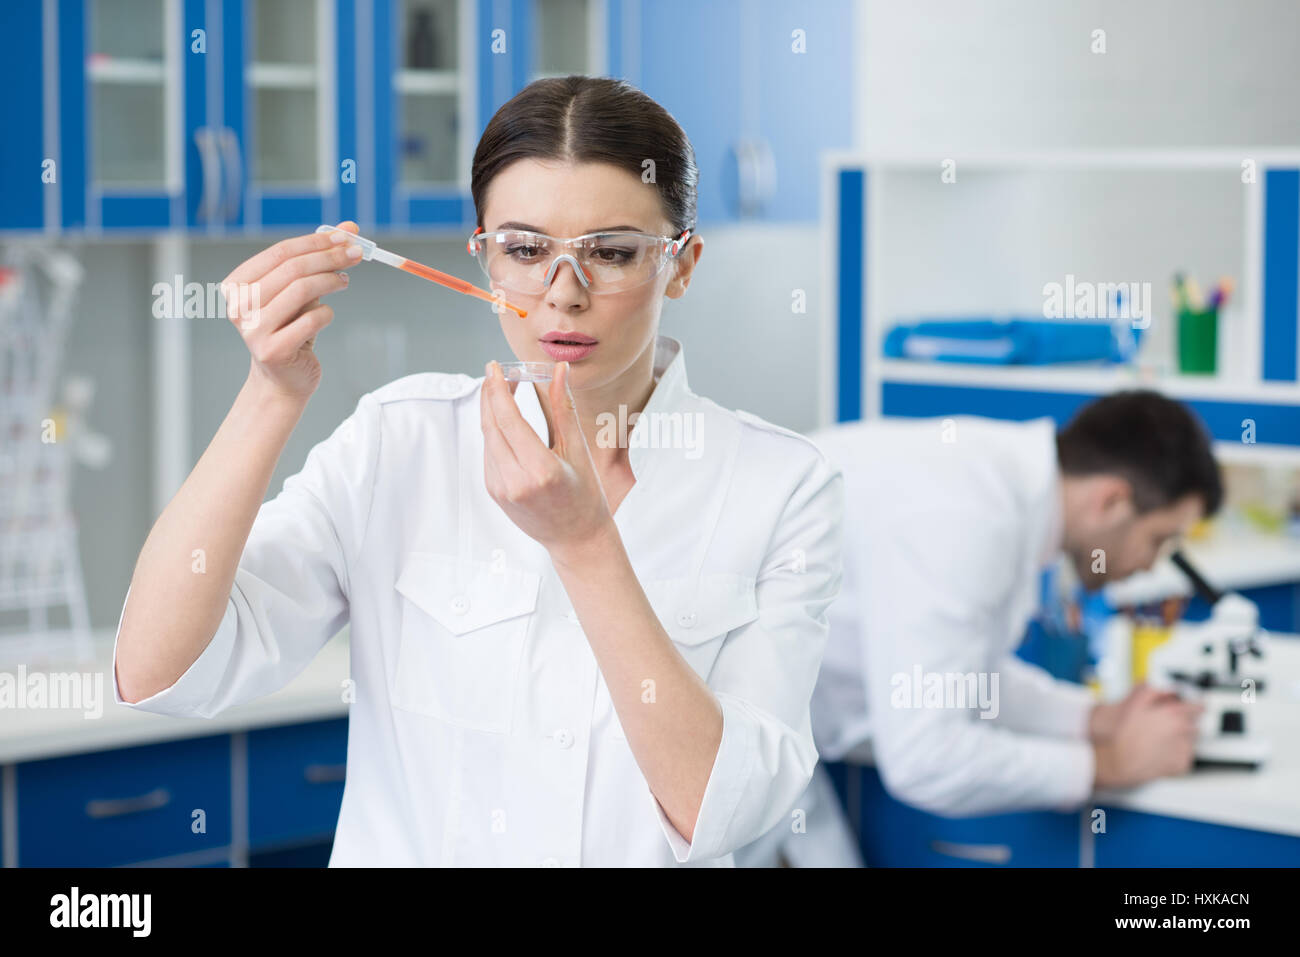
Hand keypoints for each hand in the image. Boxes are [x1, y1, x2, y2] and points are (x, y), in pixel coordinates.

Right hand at [222, 221, 361, 399]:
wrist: (283, 379)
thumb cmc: (291, 329)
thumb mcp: (298, 291)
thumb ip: (317, 259)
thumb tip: (349, 228)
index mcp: (237, 285)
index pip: (280, 252)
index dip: (315, 241)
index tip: (346, 235)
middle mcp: (238, 306)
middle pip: (292, 269)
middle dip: (329, 257)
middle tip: (356, 254)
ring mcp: (253, 330)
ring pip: (302, 290)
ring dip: (331, 281)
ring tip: (344, 280)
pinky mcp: (273, 351)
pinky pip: (312, 320)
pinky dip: (327, 314)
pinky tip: (326, 316)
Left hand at [480, 360, 615, 554]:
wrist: (576, 539)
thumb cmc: (585, 496)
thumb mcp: (578, 450)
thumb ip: (563, 408)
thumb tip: (558, 371)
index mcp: (541, 471)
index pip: (508, 421)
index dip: (497, 390)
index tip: (495, 368)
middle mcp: (515, 482)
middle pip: (491, 426)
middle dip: (490, 394)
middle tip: (496, 372)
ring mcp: (500, 489)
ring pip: (487, 438)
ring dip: (491, 411)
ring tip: (504, 390)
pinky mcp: (494, 492)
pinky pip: (488, 452)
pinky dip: (494, 431)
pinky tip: (506, 419)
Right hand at [1093, 691, 1203, 788]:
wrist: (1120, 761)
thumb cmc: (1124, 735)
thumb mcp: (1134, 703)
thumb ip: (1153, 691)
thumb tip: (1166, 688)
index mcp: (1173, 714)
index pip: (1198, 706)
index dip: (1196, 704)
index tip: (1196, 705)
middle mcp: (1183, 732)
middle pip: (1195, 724)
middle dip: (1185, 723)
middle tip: (1168, 725)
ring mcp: (1183, 750)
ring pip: (1192, 741)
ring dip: (1182, 738)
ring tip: (1162, 740)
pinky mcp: (1181, 765)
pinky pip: (1187, 757)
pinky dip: (1178, 754)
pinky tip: (1163, 752)